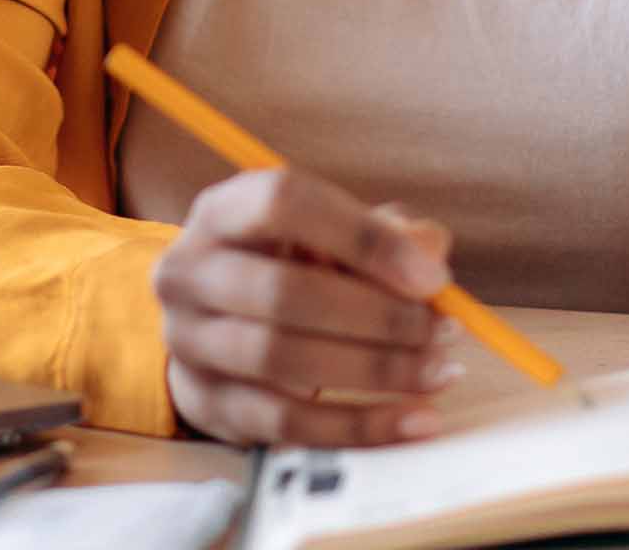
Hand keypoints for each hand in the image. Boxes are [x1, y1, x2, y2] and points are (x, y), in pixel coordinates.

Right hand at [152, 169, 459, 446]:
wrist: (216, 327)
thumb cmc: (288, 270)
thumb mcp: (329, 237)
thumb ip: (385, 234)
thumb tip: (428, 256)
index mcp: (221, 212)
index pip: (283, 203)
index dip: (362, 238)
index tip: (431, 278)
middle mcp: (188, 270)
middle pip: (282, 292)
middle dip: (378, 317)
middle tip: (441, 333)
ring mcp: (187, 339)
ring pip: (281, 360)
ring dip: (374, 370)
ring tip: (436, 373)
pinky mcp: (204, 402)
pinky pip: (285, 422)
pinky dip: (359, 426)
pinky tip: (415, 420)